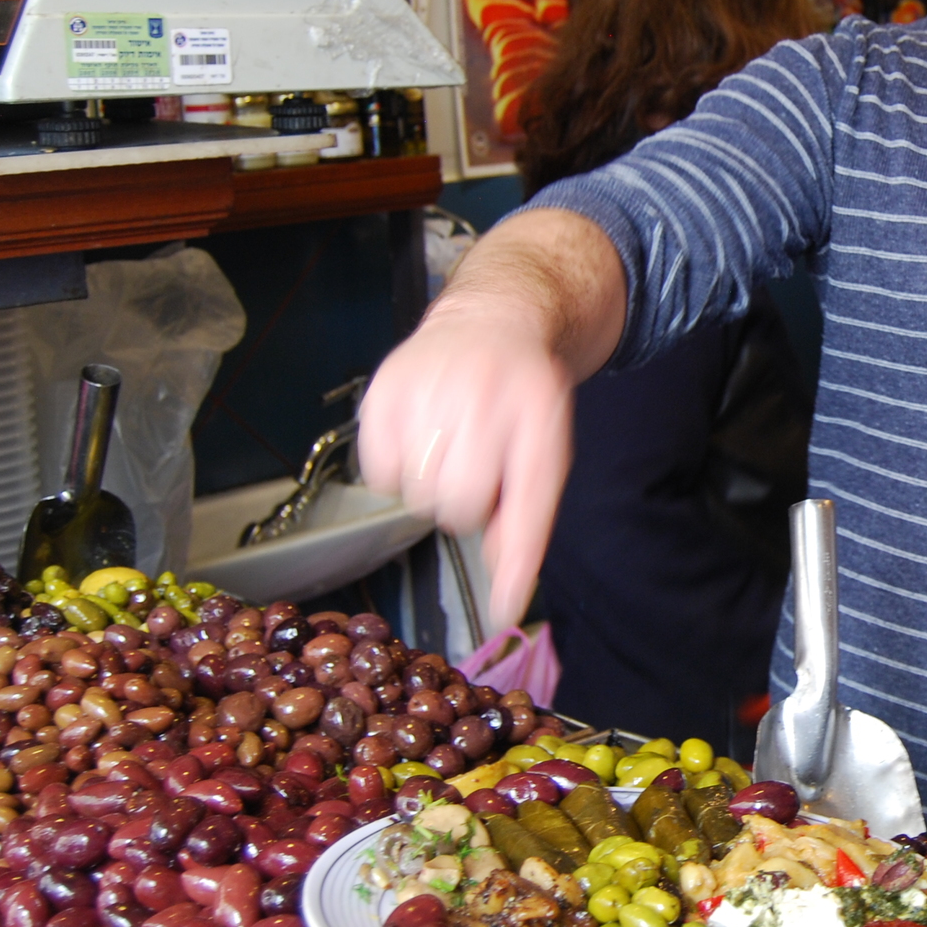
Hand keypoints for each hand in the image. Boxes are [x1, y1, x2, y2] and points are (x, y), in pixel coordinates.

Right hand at [358, 210, 624, 631]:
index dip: (515, 559)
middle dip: (467, 502)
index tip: (505, 606)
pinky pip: (380, 473)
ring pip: (417, 493)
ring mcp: (429, 388)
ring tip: (451, 446)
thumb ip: (527, 524)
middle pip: (459, 505)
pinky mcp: (384, 390)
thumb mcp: (545, 453)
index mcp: (538, 415)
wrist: (494, 320)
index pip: (526, 502)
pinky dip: (397, 467)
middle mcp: (484, 396)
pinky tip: (420, 435)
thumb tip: (507, 600)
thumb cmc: (522, 401)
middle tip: (477, 470)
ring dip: (431, 485)